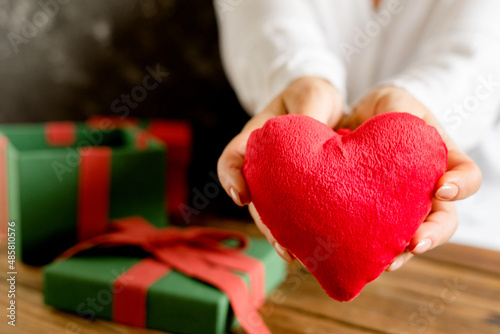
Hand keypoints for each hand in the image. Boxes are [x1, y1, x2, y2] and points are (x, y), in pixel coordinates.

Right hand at [217, 76, 342, 262]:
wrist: (327, 104)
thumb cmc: (313, 93)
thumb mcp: (311, 93)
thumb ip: (307, 111)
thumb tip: (310, 137)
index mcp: (256, 137)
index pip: (232, 158)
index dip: (230, 178)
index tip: (241, 196)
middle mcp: (264, 163)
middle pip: (254, 196)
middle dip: (264, 222)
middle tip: (281, 243)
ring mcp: (280, 179)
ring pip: (273, 210)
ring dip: (282, 234)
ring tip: (297, 255)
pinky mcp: (299, 189)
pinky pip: (294, 211)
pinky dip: (300, 229)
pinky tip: (314, 245)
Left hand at [342, 86, 481, 270]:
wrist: (359, 121)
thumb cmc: (385, 109)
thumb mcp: (395, 103)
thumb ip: (394, 110)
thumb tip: (373, 121)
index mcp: (441, 158)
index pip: (465, 174)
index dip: (461, 184)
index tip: (441, 188)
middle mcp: (427, 187)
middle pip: (443, 218)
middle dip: (433, 233)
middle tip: (415, 243)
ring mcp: (404, 205)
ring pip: (413, 236)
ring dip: (403, 252)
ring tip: (387, 263)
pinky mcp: (379, 216)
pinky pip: (382, 237)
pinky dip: (374, 250)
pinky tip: (359, 258)